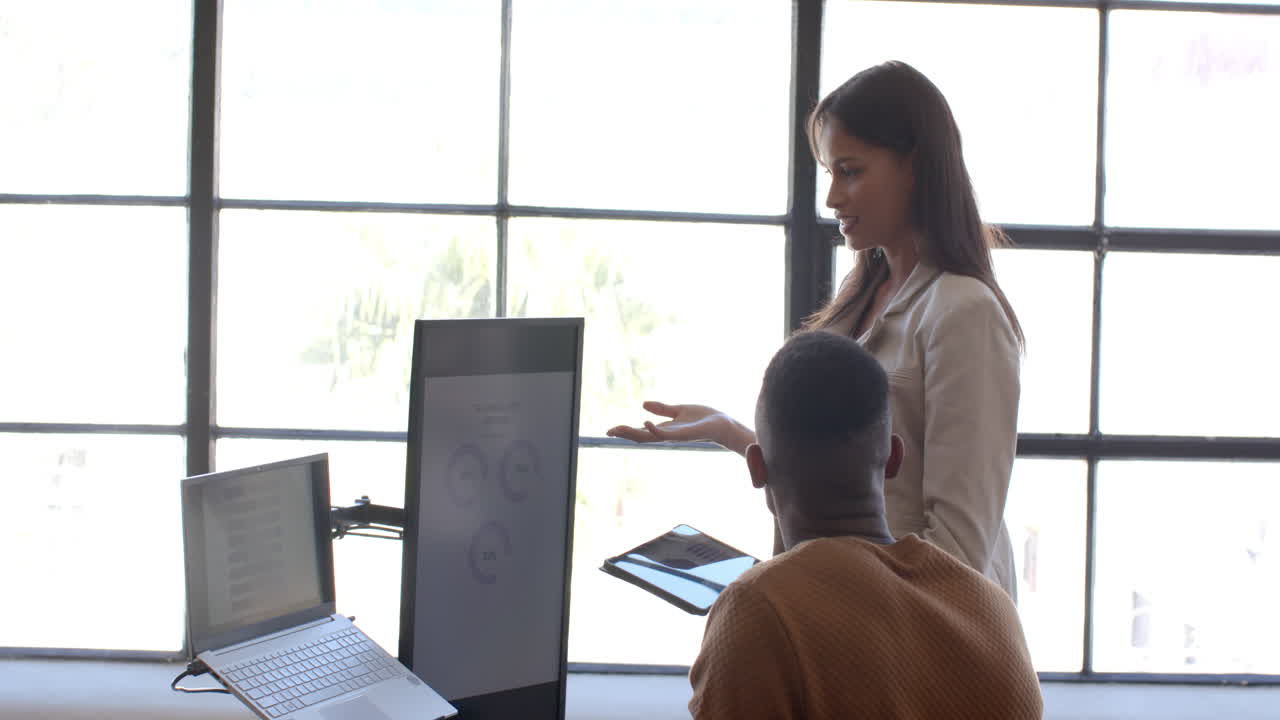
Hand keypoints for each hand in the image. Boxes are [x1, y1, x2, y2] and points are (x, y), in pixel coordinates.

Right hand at [607, 401, 752, 453]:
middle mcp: (667, 435)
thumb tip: (642, 405)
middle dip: (625, 434)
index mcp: (665, 429)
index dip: (626, 430)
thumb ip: (662, 409)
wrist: (722, 424)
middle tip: (609, 432)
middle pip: (641, 436)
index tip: (610, 430)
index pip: (641, 431)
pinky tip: (645, 422)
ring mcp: (674, 436)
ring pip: (649, 437)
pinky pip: (665, 435)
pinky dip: (654, 430)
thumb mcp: (679, 410)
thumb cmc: (704, 418)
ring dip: (633, 433)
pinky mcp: (682, 435)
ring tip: (618, 429)